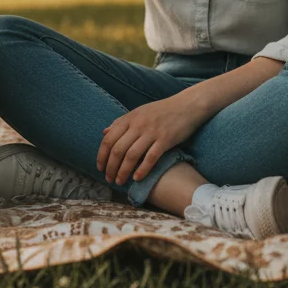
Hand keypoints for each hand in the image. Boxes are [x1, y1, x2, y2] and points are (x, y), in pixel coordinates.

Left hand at [97, 90, 212, 185]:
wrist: (187, 105)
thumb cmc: (161, 111)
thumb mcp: (138, 112)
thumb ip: (121, 122)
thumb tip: (104, 133)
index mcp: (129, 118)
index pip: (109, 139)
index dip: (102, 156)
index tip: (100, 168)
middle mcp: (138, 125)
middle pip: (118, 150)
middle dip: (110, 167)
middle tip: (108, 179)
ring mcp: (152, 132)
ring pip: (132, 155)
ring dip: (123, 171)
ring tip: (120, 181)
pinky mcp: (166, 139)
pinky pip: (151, 157)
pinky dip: (142, 169)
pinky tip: (137, 178)